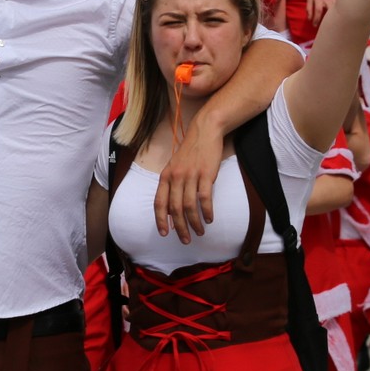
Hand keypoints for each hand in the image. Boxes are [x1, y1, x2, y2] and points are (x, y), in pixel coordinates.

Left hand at [155, 122, 223, 241]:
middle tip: (186, 239)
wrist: (205, 131)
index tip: (165, 233)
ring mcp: (190, 176)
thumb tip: (171, 208)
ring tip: (200, 232)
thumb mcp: (175, 166)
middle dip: (180, 228)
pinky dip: (207, 211)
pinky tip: (210, 218)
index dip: (161, 220)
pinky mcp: (205, 175)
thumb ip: (171, 185)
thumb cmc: (190, 151)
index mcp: (165, 176)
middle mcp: (175, 177)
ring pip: (189, 207)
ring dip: (195, 223)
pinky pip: (205, 198)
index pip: (159, 203)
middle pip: (175, 209)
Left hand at [305, 0, 336, 25]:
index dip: (316, 19)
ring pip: (334, 12)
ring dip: (331, 19)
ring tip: (329, 26)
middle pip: (328, 13)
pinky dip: (335, 15)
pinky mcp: (339, 1)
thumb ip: (308, 7)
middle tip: (323, 28)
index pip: (318, 11)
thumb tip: (309, 18)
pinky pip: (337, 10)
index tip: (314, 26)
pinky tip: (334, 20)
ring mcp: (334, 0)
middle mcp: (327, 0)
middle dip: (326, 22)